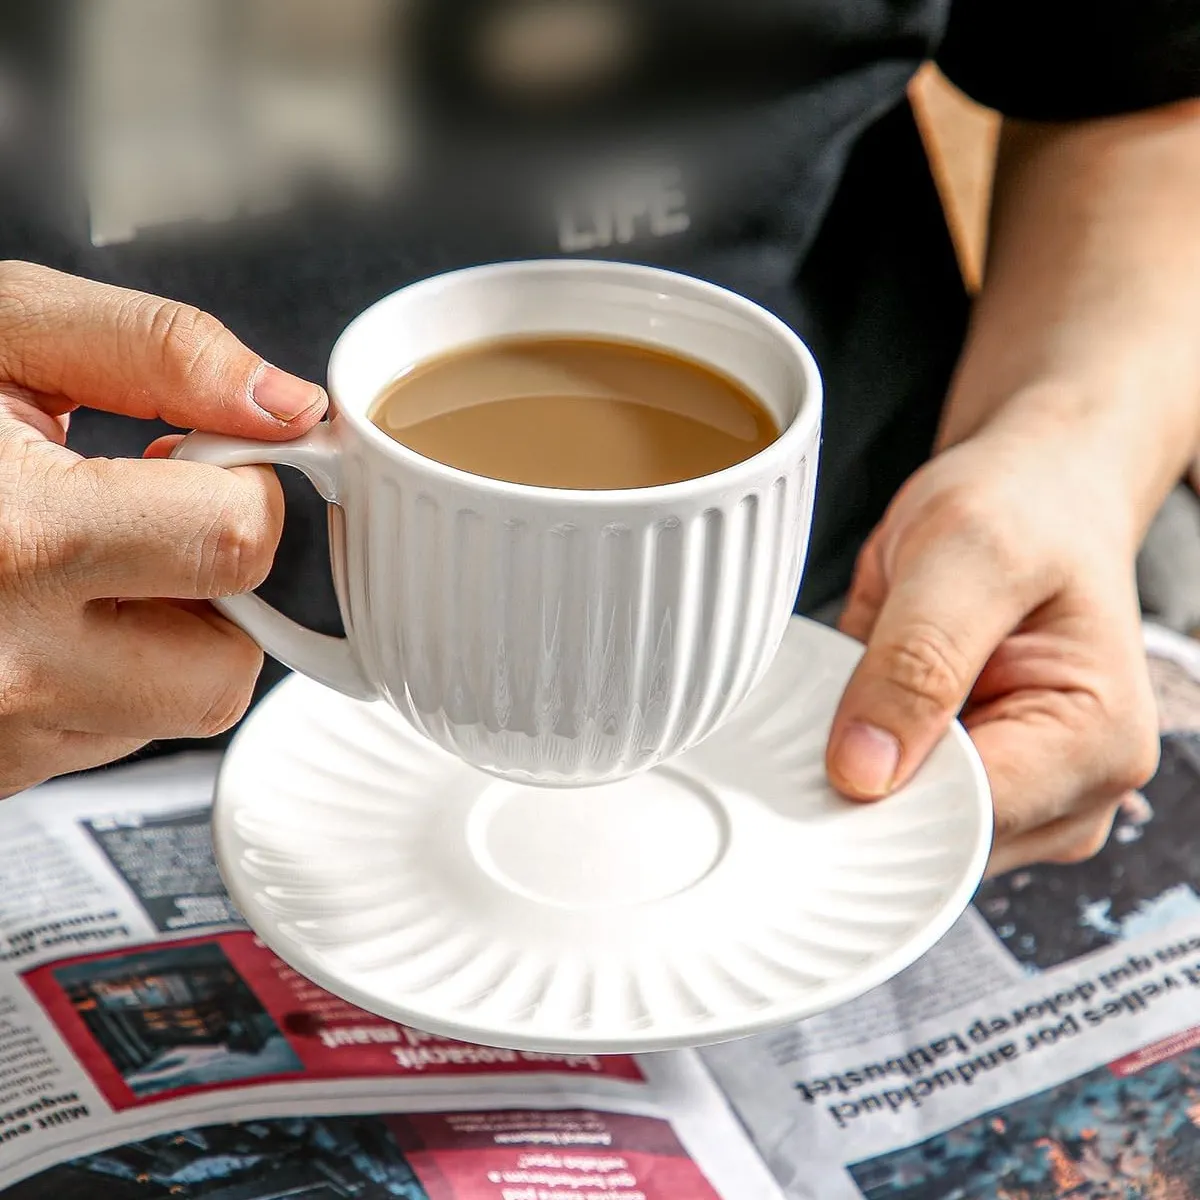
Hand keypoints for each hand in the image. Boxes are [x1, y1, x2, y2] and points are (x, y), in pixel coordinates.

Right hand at [0, 261, 326, 794]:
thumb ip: (160, 351)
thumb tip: (291, 406)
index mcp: (13, 536)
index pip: (236, 541)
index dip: (244, 484)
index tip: (202, 458)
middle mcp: (3, 662)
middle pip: (227, 665)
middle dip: (218, 587)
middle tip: (150, 522)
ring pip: (179, 710)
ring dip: (165, 636)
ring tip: (76, 564)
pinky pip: (111, 738)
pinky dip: (105, 679)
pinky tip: (32, 613)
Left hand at [825, 416, 1159, 875]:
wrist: (1034, 495)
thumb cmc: (1022, 509)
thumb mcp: (965, 554)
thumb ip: (916, 660)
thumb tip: (863, 771)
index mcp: (1094, 743)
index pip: (966, 826)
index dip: (880, 806)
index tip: (816, 766)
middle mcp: (1069, 790)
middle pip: (935, 844)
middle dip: (864, 794)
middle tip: (828, 709)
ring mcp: (1021, 796)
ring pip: (907, 835)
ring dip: (856, 778)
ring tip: (857, 693)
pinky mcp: (974, 783)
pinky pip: (896, 804)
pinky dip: (858, 764)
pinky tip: (860, 712)